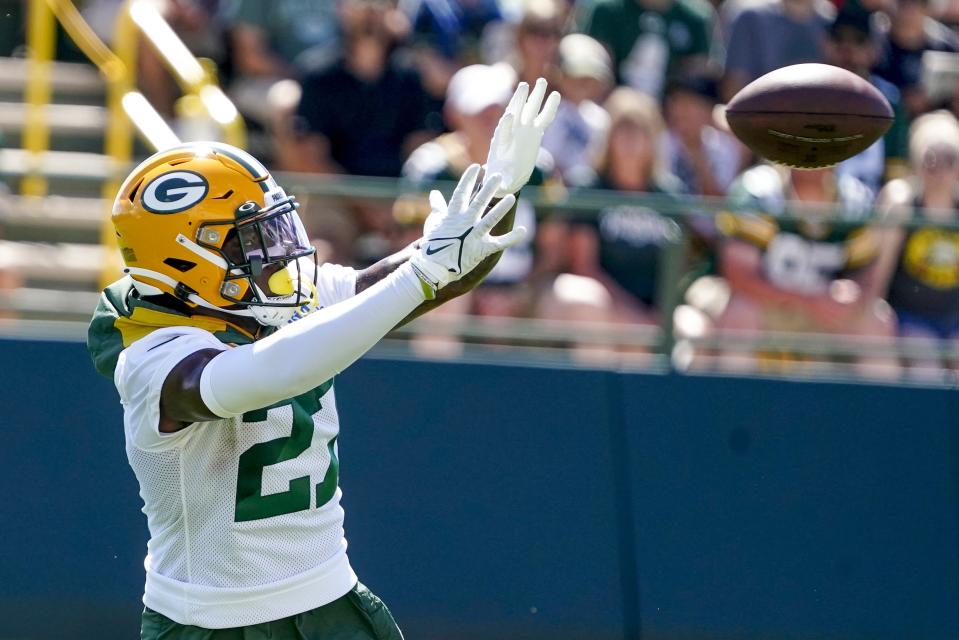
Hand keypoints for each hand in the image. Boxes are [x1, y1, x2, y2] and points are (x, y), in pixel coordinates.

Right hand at [410, 164, 525, 297]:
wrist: (433, 267)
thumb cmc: (432, 244)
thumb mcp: (433, 223)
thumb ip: (437, 207)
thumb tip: (434, 193)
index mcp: (453, 215)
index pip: (461, 192)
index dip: (468, 179)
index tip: (476, 167)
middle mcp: (465, 222)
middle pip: (479, 202)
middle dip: (489, 188)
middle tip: (499, 175)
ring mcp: (473, 236)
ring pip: (490, 219)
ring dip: (501, 208)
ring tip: (511, 197)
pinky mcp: (481, 249)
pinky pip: (499, 243)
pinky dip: (512, 238)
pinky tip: (523, 230)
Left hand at [485, 77, 560, 196]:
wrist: (508, 175)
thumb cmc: (503, 179)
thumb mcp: (503, 183)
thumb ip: (503, 182)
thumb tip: (502, 184)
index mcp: (501, 146)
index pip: (502, 133)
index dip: (505, 125)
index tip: (508, 117)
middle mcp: (512, 134)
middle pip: (516, 113)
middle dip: (519, 100)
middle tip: (524, 86)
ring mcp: (523, 130)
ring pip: (527, 110)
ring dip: (531, 97)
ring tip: (538, 83)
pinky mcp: (534, 132)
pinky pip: (543, 118)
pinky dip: (549, 109)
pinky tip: (555, 96)